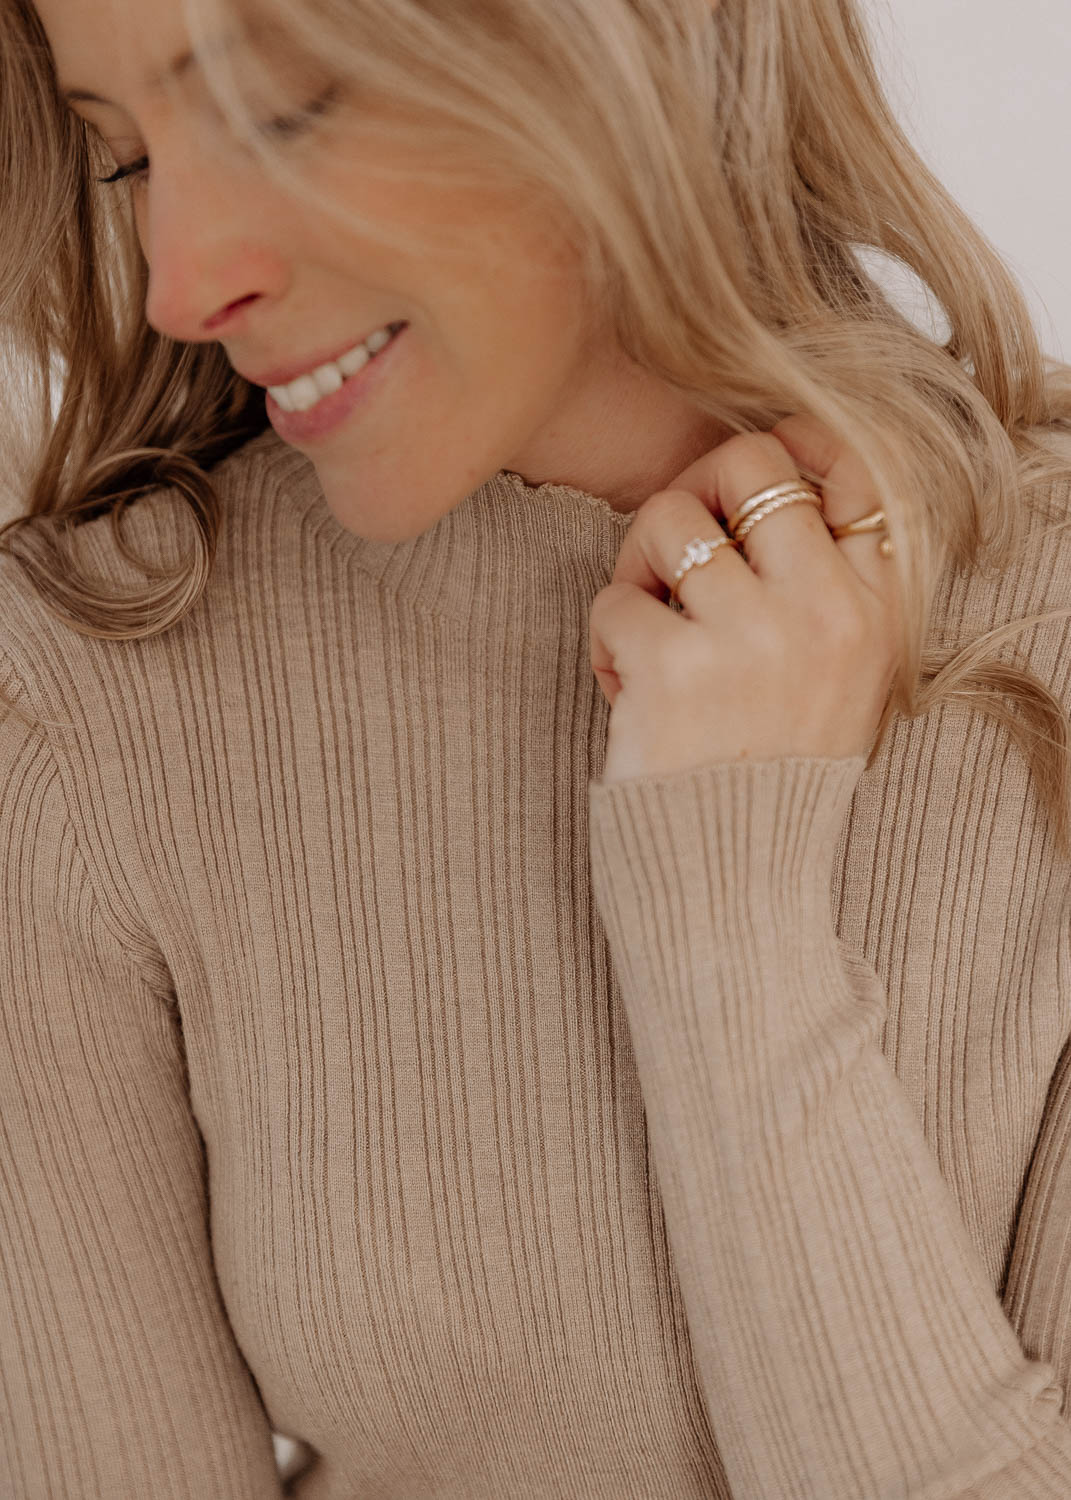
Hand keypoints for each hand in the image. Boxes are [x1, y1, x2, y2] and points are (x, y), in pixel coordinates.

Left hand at [589, 416, 902, 784]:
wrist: (737, 883)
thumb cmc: (774, 772)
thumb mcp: (841, 677)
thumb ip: (819, 585)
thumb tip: (747, 484)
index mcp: (874, 608)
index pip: (850, 466)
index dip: (788, 445)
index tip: (740, 484)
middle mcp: (825, 610)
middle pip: (748, 462)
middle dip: (694, 490)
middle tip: (674, 551)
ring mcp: (752, 637)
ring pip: (668, 516)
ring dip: (638, 562)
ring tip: (646, 624)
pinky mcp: (676, 669)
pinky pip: (614, 598)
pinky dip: (606, 638)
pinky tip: (626, 688)